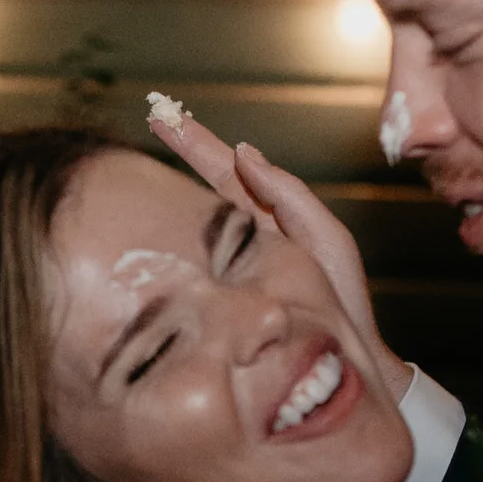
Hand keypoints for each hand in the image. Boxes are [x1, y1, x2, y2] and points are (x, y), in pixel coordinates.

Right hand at [149, 105, 413, 401]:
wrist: (345, 365)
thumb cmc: (342, 305)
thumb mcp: (325, 239)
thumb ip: (290, 196)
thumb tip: (244, 151)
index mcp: (270, 222)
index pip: (227, 173)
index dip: (197, 144)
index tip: (168, 116)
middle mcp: (246, 241)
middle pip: (206, 187)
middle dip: (180, 152)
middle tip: (150, 117)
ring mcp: (230, 268)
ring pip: (194, 223)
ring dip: (166, 193)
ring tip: (137, 161)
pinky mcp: (221, 296)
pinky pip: (191, 262)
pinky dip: (170, 240)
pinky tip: (145, 226)